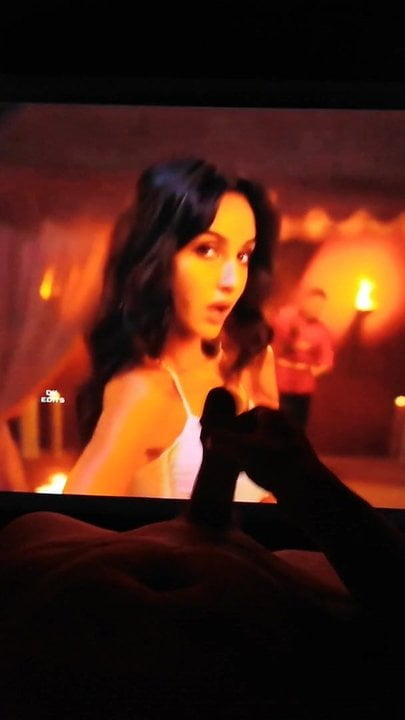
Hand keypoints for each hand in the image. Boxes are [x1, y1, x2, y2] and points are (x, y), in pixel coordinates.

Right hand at [205, 390, 322, 495]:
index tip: (222, 439)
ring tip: (240, 468)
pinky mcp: (297, 463)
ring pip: (265, 446)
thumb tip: (207, 437)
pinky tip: (256, 478)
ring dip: (251, 455)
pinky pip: (274, 459)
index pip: (249, 414)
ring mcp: (294, 445)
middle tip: (228, 454)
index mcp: (275, 416)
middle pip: (257, 430)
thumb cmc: (274, 464)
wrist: (307, 491)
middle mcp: (286, 426)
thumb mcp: (242, 449)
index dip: (233, 426)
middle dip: (241, 441)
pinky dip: (262, 465)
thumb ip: (222, 440)